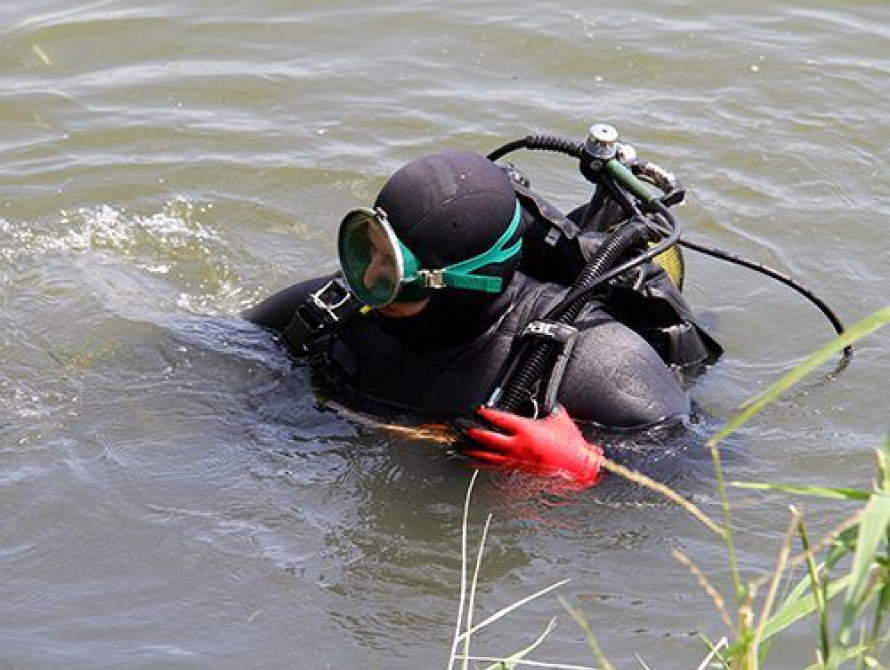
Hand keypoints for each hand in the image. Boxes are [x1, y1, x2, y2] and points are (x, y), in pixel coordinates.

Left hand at [463, 405, 603, 486]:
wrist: (578, 466)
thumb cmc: (571, 447)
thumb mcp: (561, 420)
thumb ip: (551, 410)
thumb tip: (549, 405)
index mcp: (527, 430)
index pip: (502, 419)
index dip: (489, 414)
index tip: (480, 410)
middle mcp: (519, 445)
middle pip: (489, 438)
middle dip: (475, 433)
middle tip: (466, 428)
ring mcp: (518, 459)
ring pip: (490, 455)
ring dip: (476, 451)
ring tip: (464, 447)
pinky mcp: (521, 470)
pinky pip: (498, 466)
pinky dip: (486, 463)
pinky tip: (478, 462)